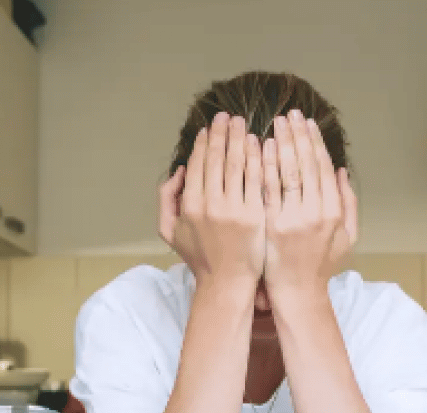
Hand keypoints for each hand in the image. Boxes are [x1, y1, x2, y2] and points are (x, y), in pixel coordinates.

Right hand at [158, 112, 264, 286]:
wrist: (227, 283)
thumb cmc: (200, 257)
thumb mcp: (170, 231)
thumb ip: (167, 198)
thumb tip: (180, 170)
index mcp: (189, 205)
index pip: (197, 164)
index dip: (204, 142)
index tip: (210, 127)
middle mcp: (209, 204)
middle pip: (217, 159)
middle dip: (222, 133)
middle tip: (227, 115)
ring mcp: (234, 209)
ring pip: (237, 164)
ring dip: (239, 139)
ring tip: (242, 123)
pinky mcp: (255, 215)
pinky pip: (257, 179)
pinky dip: (257, 158)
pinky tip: (259, 144)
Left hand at [261, 109, 356, 297]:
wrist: (296, 291)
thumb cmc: (321, 265)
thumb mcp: (347, 236)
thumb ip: (348, 203)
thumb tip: (342, 171)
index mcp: (334, 212)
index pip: (324, 168)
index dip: (316, 143)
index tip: (308, 123)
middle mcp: (316, 212)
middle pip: (307, 165)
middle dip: (298, 136)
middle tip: (290, 114)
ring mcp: (293, 218)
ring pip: (288, 172)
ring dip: (282, 144)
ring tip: (275, 124)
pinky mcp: (272, 224)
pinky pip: (268, 189)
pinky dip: (266, 166)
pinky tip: (262, 148)